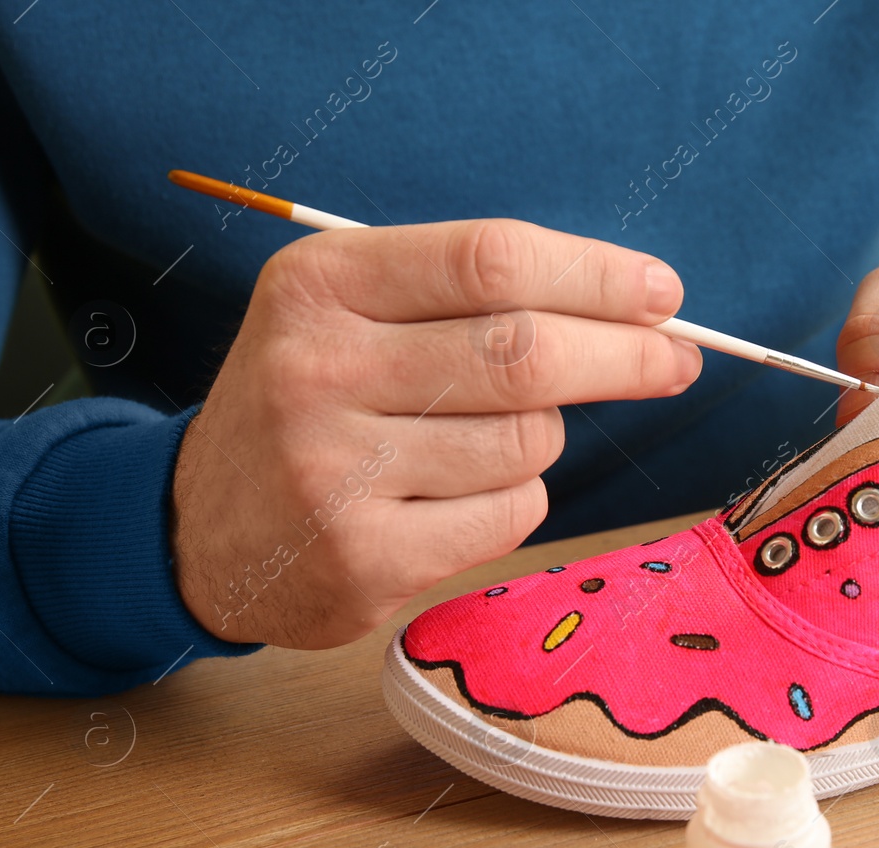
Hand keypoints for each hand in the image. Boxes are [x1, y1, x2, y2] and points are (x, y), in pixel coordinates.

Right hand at [172, 220, 700, 647]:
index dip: (596, 274)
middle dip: (625, 354)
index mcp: (319, 283)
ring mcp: (334, 470)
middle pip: (524, 352)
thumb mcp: (348, 314)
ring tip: (487, 440)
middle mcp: (317, 369)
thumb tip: (636, 306)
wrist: (201, 532)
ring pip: (526, 441)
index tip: (663, 291)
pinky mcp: (363, 557)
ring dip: (542, 438)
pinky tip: (459, 497)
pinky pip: (510, 514)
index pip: (490, 260)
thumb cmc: (313, 404)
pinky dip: (517, 500)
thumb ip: (465, 297)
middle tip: (677, 359)